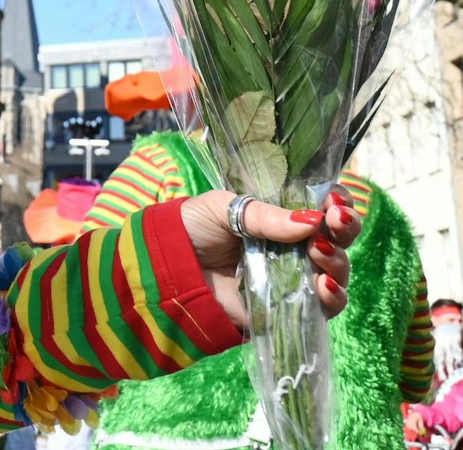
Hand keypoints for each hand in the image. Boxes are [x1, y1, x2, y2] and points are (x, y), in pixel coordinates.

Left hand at [181, 186, 359, 328]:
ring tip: (320, 252)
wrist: (166, 267)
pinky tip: (322, 286)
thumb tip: (312, 221)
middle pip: (337, 240)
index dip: (337, 204)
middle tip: (334, 222)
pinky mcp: (287, 309)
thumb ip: (266, 216)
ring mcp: (293, 279)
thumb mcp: (224, 208)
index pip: (322, 209)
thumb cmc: (192, 229)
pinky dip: (331, 298)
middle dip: (344, 230)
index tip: (335, 201)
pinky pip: (322, 309)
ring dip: (337, 262)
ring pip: (335, 274)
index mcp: (281, 218)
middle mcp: (294, 248)